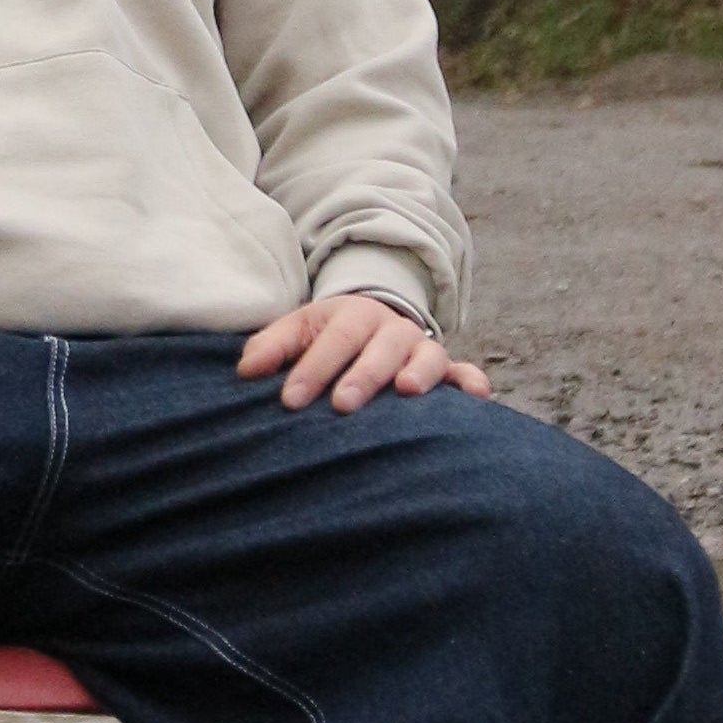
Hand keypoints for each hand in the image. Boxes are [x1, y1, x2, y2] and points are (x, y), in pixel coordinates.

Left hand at [237, 293, 490, 414]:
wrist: (369, 326)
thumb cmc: (326, 339)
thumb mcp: (298, 332)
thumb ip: (271, 348)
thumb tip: (247, 371)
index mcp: (353, 316)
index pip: (334, 337)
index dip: (313, 367)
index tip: (290, 400)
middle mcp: (391, 329)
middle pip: (381, 346)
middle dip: (362, 375)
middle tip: (343, 406)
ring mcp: (421, 349)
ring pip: (428, 355)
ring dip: (420, 372)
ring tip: (407, 393)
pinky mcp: (446, 370)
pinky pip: (464, 374)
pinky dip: (471, 383)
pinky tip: (476, 399)